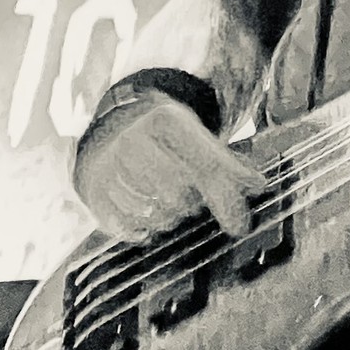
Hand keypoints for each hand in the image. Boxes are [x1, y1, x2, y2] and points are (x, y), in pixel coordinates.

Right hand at [74, 94, 256, 242]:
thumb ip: (227, 162)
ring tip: (169, 202)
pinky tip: (148, 215)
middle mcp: (131, 140)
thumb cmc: (167, 135)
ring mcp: (107, 166)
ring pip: (153, 215)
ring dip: (170, 218)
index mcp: (166, 121)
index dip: (227, 201)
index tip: (242, 226)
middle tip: (193, 199)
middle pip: (180, 198)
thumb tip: (258, 187)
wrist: (114, 123)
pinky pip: (125, 228)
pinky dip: (143, 229)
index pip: (206, 169)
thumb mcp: (198, 135)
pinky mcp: (90, 190)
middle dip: (194, 205)